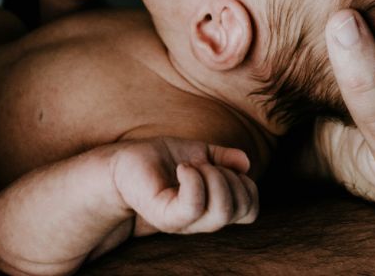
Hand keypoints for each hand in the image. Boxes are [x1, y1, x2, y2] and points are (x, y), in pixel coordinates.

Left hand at [112, 138, 257, 235]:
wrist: (124, 163)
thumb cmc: (159, 159)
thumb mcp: (200, 153)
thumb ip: (224, 158)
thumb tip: (246, 163)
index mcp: (213, 207)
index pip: (250, 209)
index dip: (248, 185)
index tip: (224, 166)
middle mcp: (201, 219)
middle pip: (241, 209)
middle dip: (231, 177)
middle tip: (205, 164)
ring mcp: (184, 221)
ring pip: (222, 209)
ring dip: (214, 177)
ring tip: (191, 166)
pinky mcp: (165, 216)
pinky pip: (194, 205)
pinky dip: (194, 179)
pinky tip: (182, 168)